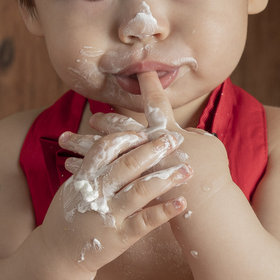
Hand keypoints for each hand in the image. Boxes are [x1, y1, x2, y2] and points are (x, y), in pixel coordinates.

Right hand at [42, 123, 191, 271]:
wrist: (58, 255)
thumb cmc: (71, 216)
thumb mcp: (74, 187)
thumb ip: (93, 167)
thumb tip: (116, 142)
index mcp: (85, 177)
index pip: (106, 149)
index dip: (128, 138)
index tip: (148, 132)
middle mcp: (97, 193)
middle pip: (128, 165)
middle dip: (154, 150)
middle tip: (175, 139)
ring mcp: (110, 215)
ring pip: (140, 190)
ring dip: (166, 178)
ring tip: (187, 169)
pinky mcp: (120, 236)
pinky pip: (145, 221)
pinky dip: (164, 211)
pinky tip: (182, 202)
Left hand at [61, 73, 234, 215]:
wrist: (205, 207)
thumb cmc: (213, 176)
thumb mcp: (211, 147)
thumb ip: (197, 136)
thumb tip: (189, 133)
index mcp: (167, 132)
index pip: (157, 103)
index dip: (150, 85)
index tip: (142, 72)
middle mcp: (146, 145)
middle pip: (120, 128)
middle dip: (105, 120)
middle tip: (93, 116)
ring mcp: (134, 165)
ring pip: (101, 150)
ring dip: (83, 143)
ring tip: (65, 140)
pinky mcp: (125, 184)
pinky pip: (97, 173)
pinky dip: (83, 168)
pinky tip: (70, 165)